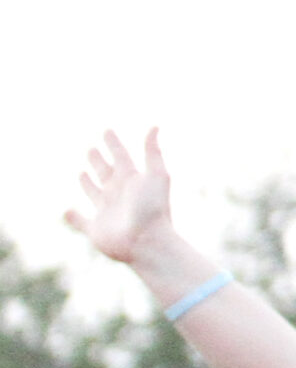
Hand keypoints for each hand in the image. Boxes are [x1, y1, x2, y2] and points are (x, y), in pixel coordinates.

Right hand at [65, 128, 175, 264]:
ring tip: (82, 172)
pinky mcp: (96, 229)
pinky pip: (80, 221)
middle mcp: (118, 194)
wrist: (148, 242)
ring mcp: (106, 211)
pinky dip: (72, 216)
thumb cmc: (153, 208)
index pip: (121, 156)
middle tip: (92, 148)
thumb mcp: (157, 175)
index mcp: (132, 180)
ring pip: (93, 193)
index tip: (107, 130)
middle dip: (98, 160)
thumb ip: (153, 152)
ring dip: (87, 182)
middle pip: (105, 172)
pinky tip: (67, 210)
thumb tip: (155, 126)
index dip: (114, 143)